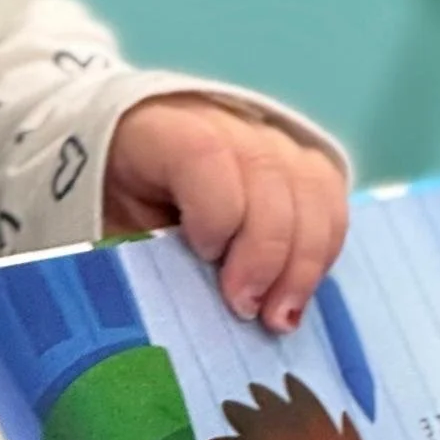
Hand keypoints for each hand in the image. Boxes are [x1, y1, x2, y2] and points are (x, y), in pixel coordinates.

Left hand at [103, 93, 347, 332]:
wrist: (122, 167)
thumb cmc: (112, 210)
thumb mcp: (107, 230)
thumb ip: (136, 258)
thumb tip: (168, 311)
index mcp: (159, 131)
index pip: (203, 154)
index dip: (216, 212)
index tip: (204, 258)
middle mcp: (223, 123)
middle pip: (269, 172)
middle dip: (267, 251)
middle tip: (248, 310)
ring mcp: (267, 138)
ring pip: (311, 186)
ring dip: (304, 261)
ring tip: (280, 317)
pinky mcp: (297, 163)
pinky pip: (331, 201)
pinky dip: (322, 252)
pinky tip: (298, 294)